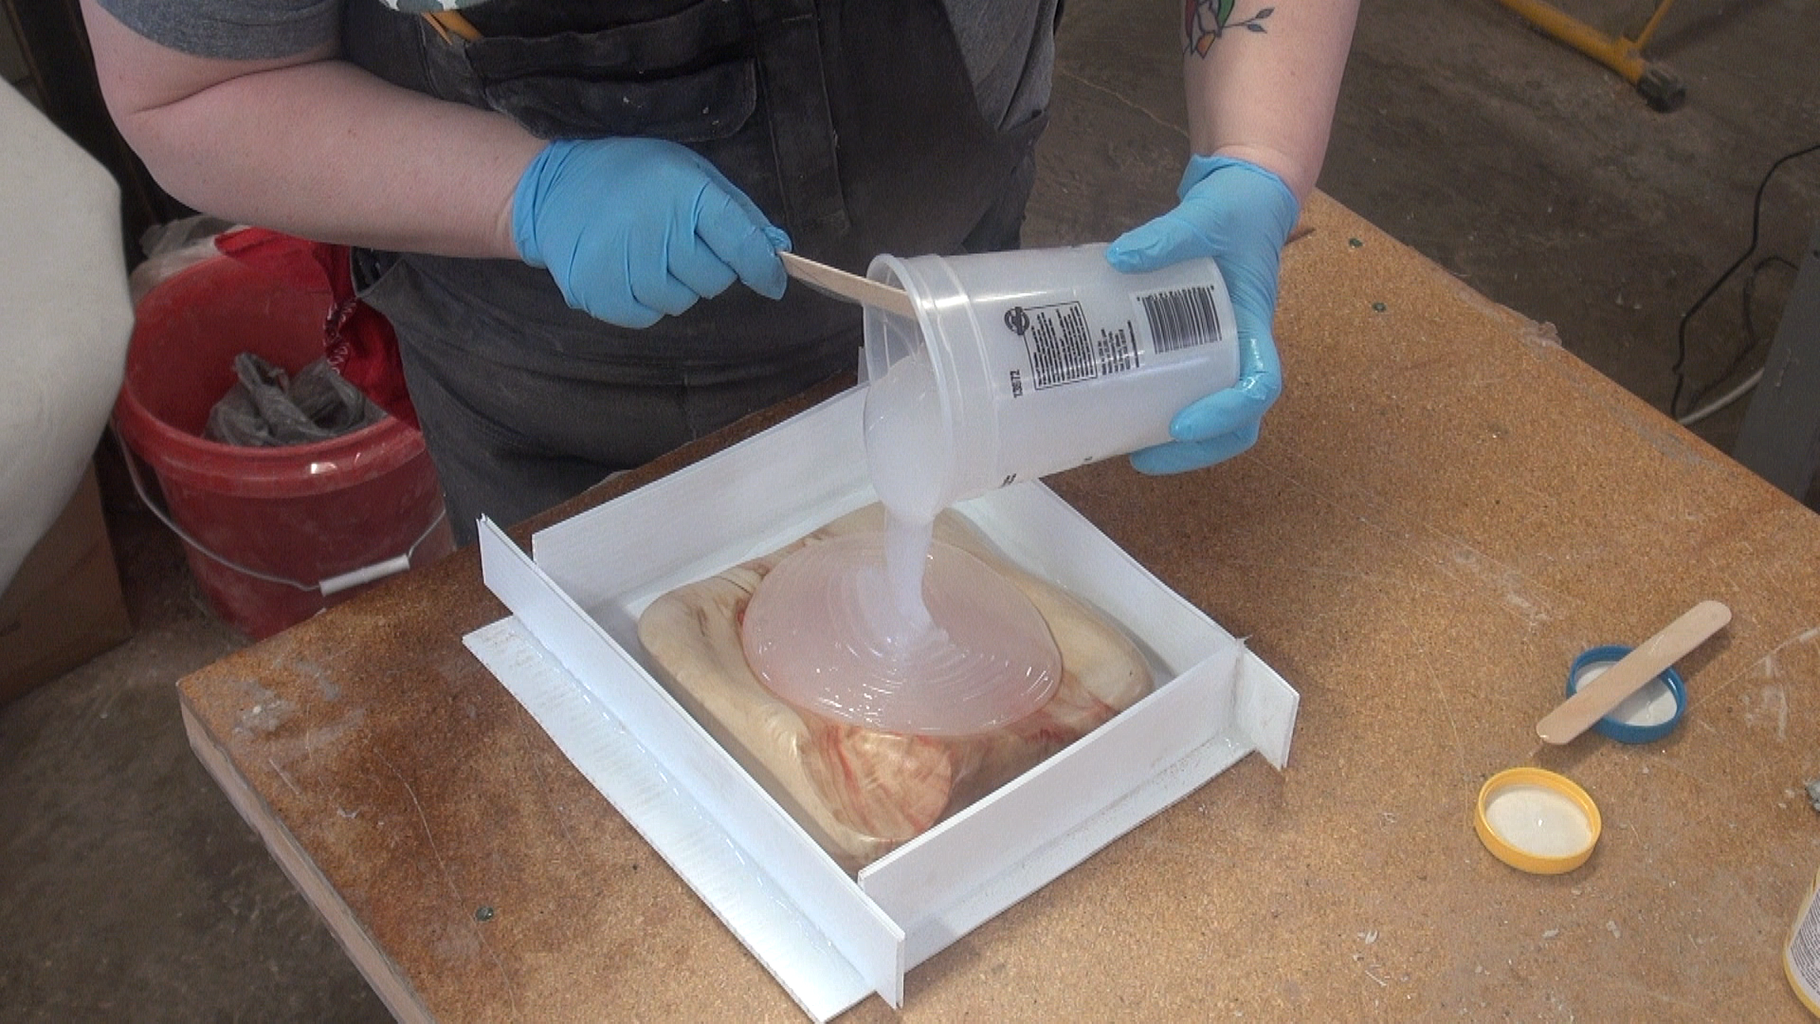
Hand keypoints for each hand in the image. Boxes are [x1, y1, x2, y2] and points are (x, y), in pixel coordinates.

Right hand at [511, 138, 789, 327]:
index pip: (741, 242)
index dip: (763, 268)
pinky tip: (629, 270)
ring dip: (676, 285)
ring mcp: (623, 262)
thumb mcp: (688, 171)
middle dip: (710, 268)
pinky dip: (647, 301)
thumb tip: (777, 246)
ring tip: (649, 253)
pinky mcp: (598, 292)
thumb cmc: (631, 176)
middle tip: (682, 243)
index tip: (773, 282)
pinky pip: (647, 316)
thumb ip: (736, 210)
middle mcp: (655, 226)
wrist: (554, 188)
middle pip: (715, 280)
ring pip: (681, 301)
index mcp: (683, 190)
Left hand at [1104, 155, 1298, 473]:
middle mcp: (1241, 345)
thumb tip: (1119, 259)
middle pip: (1238, 423)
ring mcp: (1219, 347)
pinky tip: (1119, 404)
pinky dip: (1158, 403)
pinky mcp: (1194, 340)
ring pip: (1212, 413)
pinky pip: (1183, 384)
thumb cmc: (1238, 209)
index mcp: (1254, 324)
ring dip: (1177, 441)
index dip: (1226, 414)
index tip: (1180, 425)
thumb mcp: (1207, 215)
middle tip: (1144, 457)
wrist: (1246, 192)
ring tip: (1127, 444)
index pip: (1260, 386)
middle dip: (1197, 450)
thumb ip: (1169, 234)